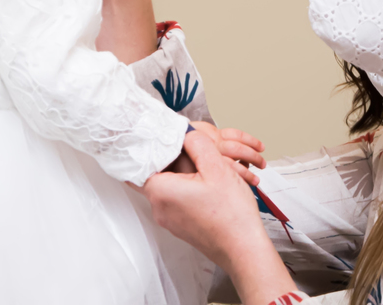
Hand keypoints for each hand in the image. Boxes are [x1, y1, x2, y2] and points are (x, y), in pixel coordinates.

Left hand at [144, 131, 296, 304]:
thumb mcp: (217, 168)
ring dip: (181, 173)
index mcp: (161, 191)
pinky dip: (187, 188)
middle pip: (154, 174)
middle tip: (186, 145)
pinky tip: (207, 183)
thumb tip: (186, 134)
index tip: (159, 137)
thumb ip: (198, 144)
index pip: (139, 164)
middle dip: (169, 158)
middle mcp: (159, 207)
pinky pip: (177, 199)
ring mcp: (169, 219)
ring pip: (167, 186)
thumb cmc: (231, 215)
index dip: (149, 147)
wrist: (243, 248)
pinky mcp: (180, 225)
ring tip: (203, 164)